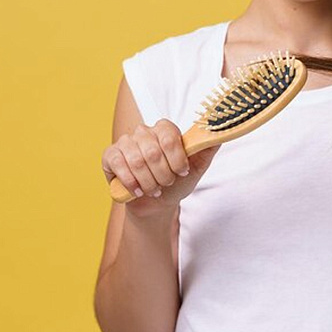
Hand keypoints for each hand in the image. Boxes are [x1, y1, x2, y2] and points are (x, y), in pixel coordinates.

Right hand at [101, 119, 220, 214]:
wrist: (156, 202)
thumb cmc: (176, 182)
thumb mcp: (197, 167)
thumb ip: (207, 148)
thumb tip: (220, 131)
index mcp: (164, 129)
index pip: (170, 136)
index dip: (177, 159)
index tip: (182, 172)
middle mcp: (144, 131)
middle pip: (153, 151)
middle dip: (163, 175)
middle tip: (166, 184)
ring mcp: (125, 142)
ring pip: (137, 160)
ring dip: (148, 182)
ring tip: (154, 190)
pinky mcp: (110, 155)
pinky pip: (119, 164)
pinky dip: (131, 182)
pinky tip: (138, 191)